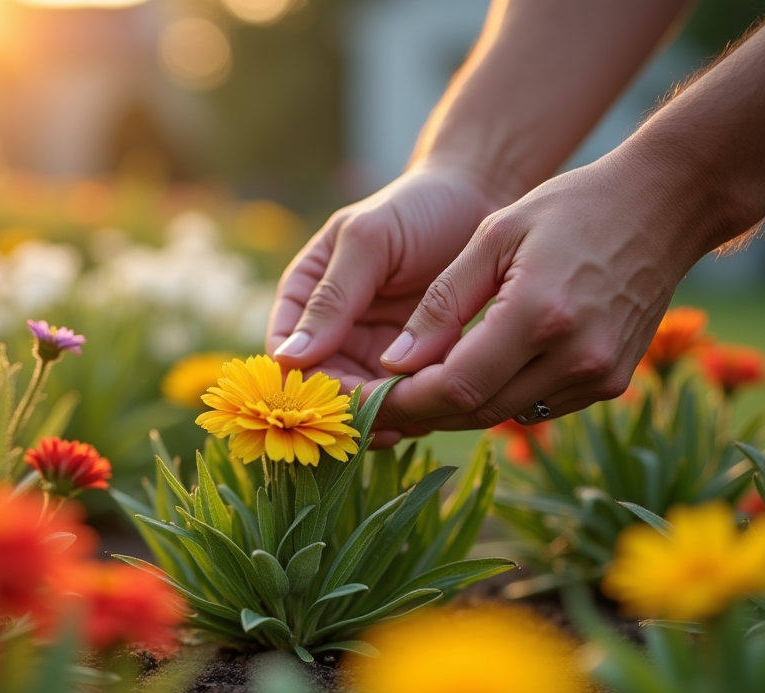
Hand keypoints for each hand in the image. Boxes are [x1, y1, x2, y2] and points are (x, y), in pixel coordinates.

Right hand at [266, 166, 505, 395]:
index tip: (335, 401)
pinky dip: (412, 410)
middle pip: (323, 388)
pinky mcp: (410, 362)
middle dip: (349, 407)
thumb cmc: (416, 208)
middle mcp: (330, 329)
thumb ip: (332, 297)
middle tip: (384, 420)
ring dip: (382, 416)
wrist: (479, 199)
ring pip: (361, 401)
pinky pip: (400, 399)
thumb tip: (289, 360)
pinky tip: (433, 412)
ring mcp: (369, 349)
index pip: (286, 355)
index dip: (303, 384)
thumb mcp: (368, 242)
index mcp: (304, 295)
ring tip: (413, 419)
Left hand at [375, 155, 701, 431]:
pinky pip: (536, 407)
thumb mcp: (494, 236)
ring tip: (416, 385)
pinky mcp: (612, 384)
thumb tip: (393, 364)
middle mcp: (577, 357)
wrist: (664, 207)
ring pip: (504, 416)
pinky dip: (497, 397)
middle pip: (477, 411)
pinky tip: (473, 374)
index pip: (456, 385)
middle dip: (421, 408)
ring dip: (457, 406)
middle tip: (379, 397)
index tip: (367, 394)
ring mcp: (601, 377)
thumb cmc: (571, 208)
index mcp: (541, 313)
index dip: (404, 398)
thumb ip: (441, 304)